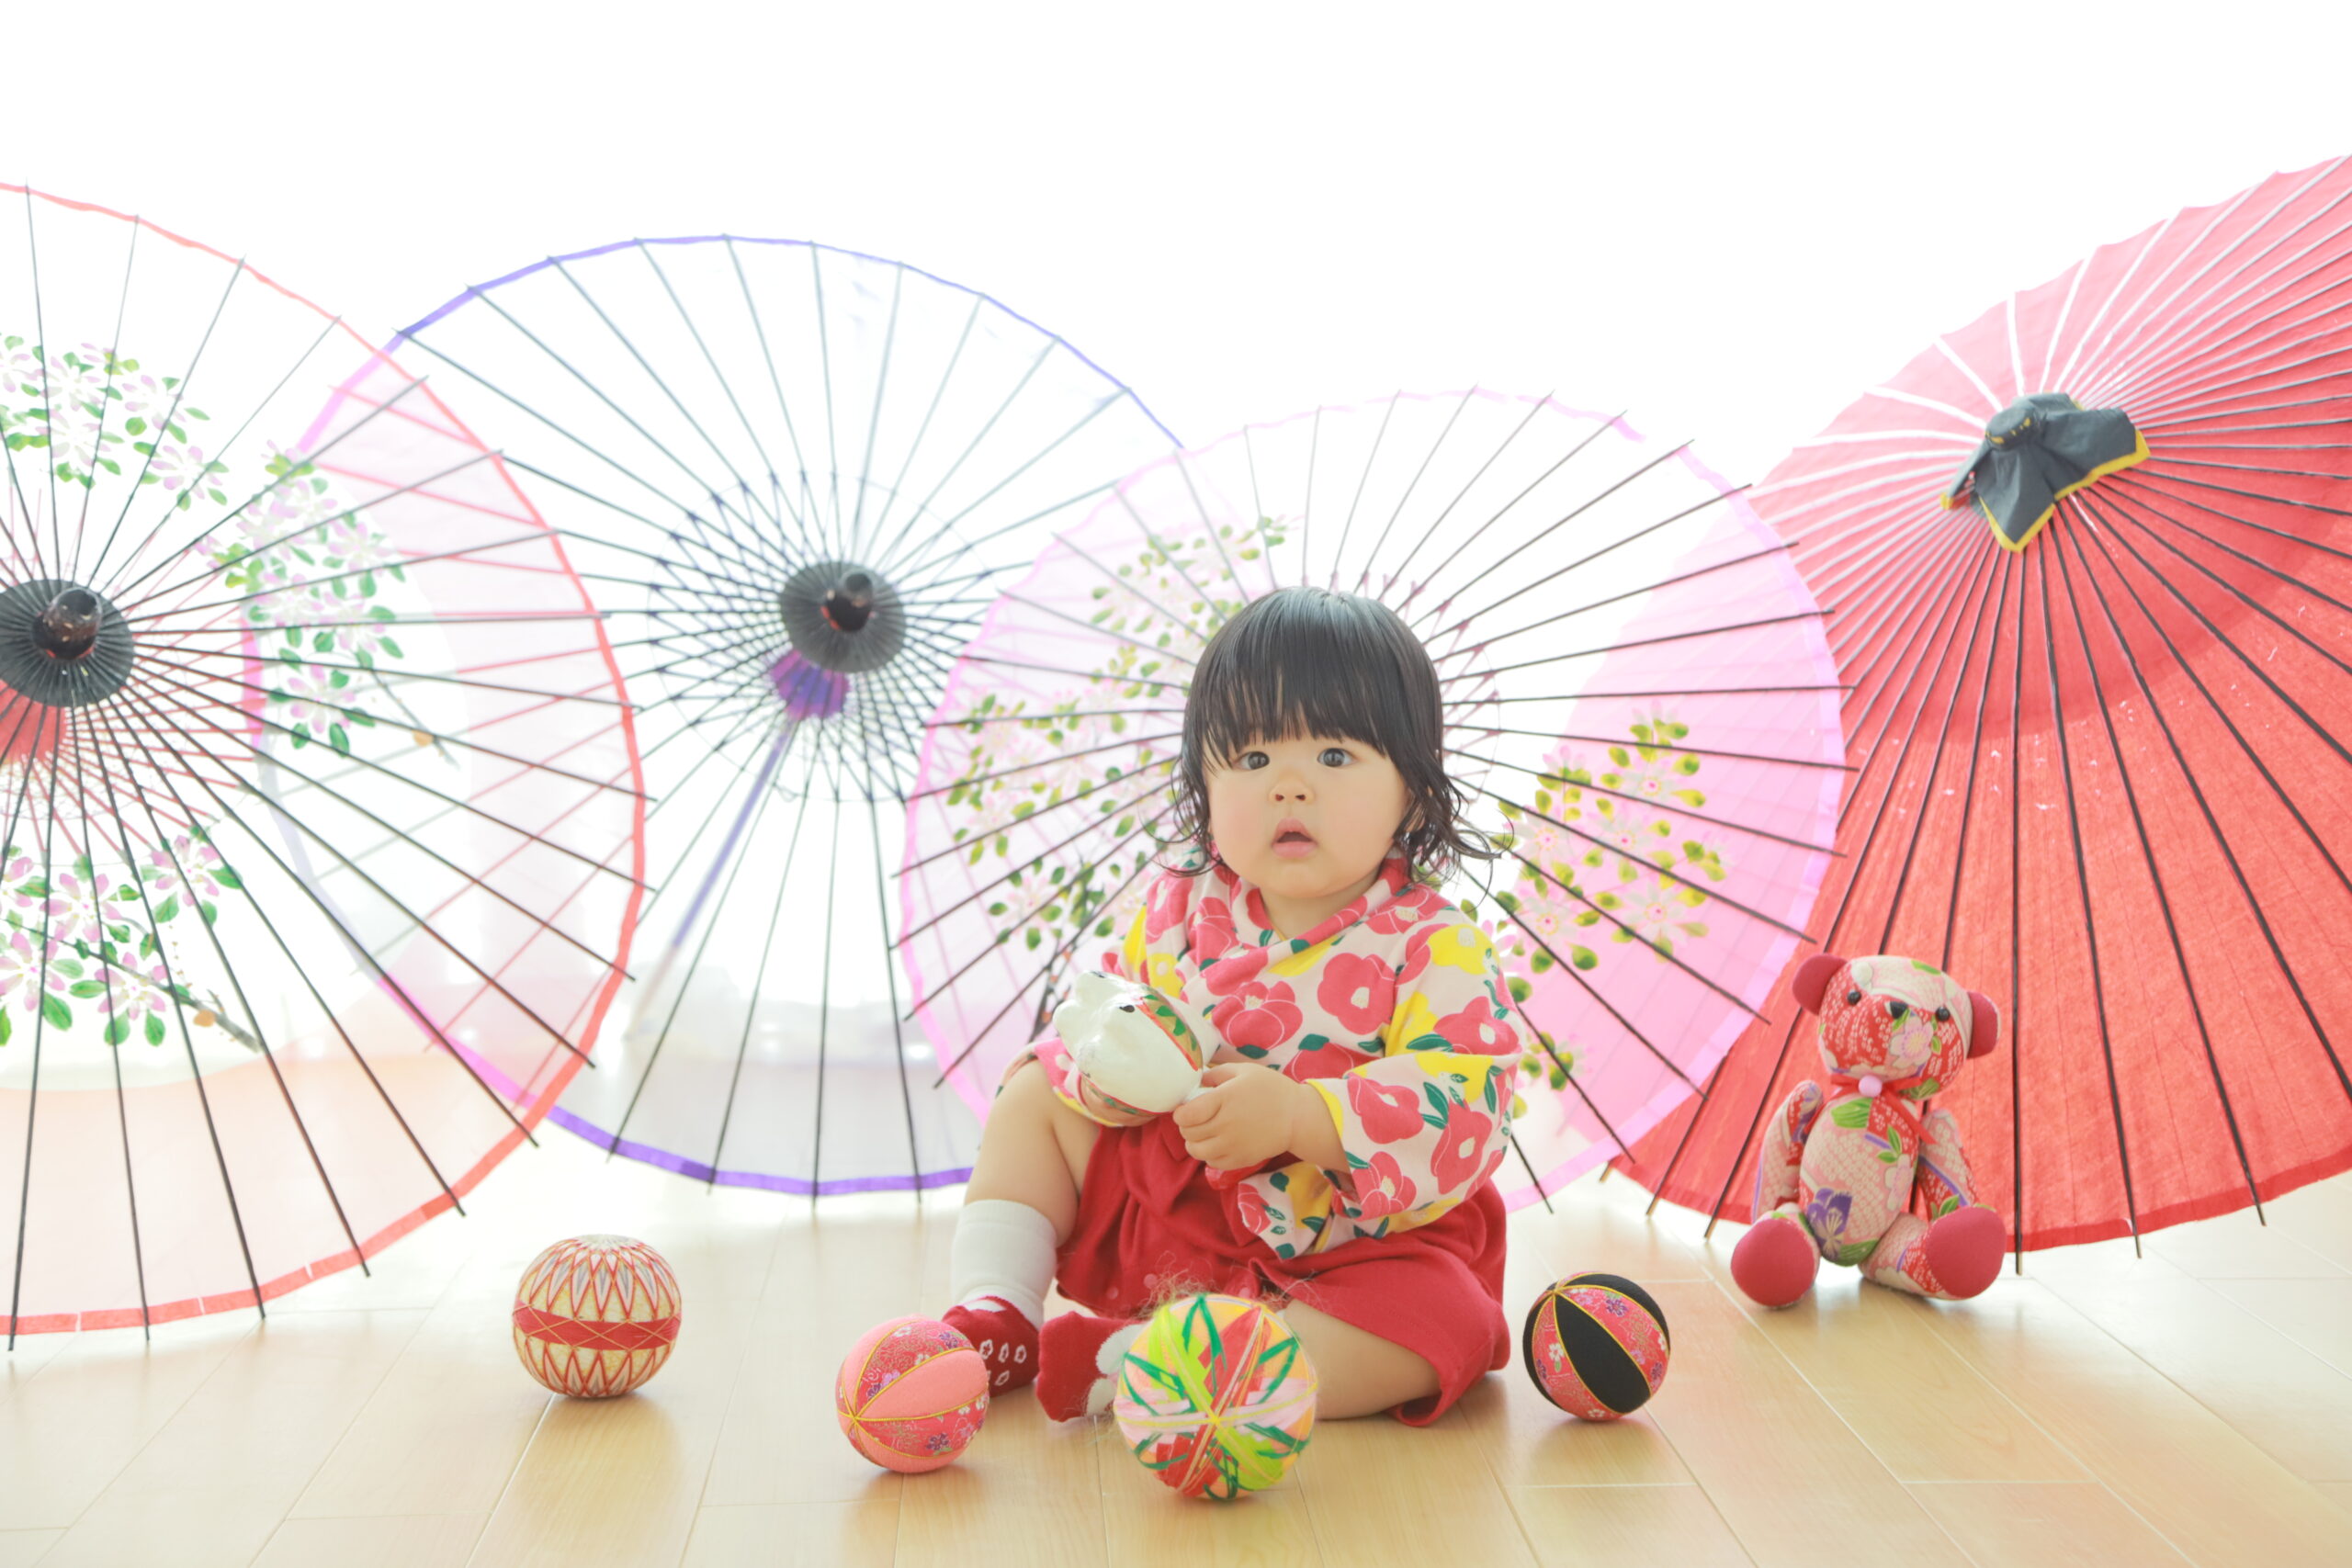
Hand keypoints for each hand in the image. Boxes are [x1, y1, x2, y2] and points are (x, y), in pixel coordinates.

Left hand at [1173, 1064, 1320, 1170]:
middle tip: (1196, 1119)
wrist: (1297, 1118)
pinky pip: (1211, 1163)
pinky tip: (1217, 1144)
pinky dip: (1209, 1154)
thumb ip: (1216, 1074)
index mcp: (1224, 1099)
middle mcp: (1225, 1125)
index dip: (1180, 1113)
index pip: (1186, 1115)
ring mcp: (1232, 1145)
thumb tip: (1196, 1081)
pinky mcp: (1240, 1160)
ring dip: (1194, 1142)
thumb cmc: (1271, 1089)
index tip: (1186, 1108)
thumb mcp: (1244, 1071)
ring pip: (1196, 1151)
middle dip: (1187, 1126)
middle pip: (1188, 1133)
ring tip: (1204, 1133)